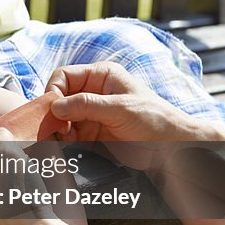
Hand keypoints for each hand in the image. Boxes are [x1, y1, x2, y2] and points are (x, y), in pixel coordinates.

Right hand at [45, 61, 224, 170]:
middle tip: (53, 130)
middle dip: (52, 113)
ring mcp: (90, 114)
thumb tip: (55, 106)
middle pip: (59, 98)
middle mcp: (92, 92)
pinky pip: (68, 136)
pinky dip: (62, 142)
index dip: (54, 91)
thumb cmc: (154, 120)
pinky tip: (64, 148)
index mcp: (101, 76)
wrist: (172, 149)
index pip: (64, 76)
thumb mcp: (121, 108)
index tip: (53, 111)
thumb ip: (87, 105)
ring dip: (55, 129)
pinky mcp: (91, 135)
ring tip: (57, 142)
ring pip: (60, 119)